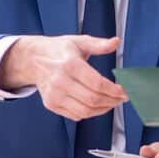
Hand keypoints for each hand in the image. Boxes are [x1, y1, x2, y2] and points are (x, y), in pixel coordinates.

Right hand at [0, 35, 127, 120]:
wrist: (33, 59)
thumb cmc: (58, 50)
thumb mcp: (79, 42)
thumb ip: (99, 44)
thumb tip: (116, 42)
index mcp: (69, 64)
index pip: (97, 83)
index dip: (114, 90)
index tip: (125, 91)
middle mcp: (60, 81)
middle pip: (92, 99)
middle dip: (112, 101)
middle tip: (121, 98)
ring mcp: (54, 95)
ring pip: (85, 111)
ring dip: (103, 109)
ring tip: (112, 102)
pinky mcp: (51, 104)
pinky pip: (76, 115)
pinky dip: (90, 113)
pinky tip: (98, 105)